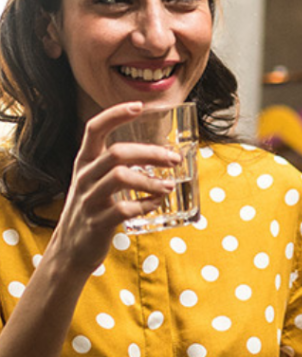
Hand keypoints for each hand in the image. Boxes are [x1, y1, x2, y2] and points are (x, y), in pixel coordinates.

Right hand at [50, 102, 182, 274]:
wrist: (71, 251)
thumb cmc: (92, 211)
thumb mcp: (96, 183)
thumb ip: (118, 167)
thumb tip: (161, 155)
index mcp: (85, 163)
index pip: (94, 128)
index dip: (115, 114)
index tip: (139, 106)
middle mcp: (84, 177)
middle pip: (117, 152)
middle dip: (150, 153)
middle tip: (174, 159)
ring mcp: (88, 200)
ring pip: (120, 178)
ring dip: (151, 180)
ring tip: (170, 186)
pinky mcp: (96, 222)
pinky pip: (123, 209)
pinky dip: (145, 205)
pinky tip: (155, 204)